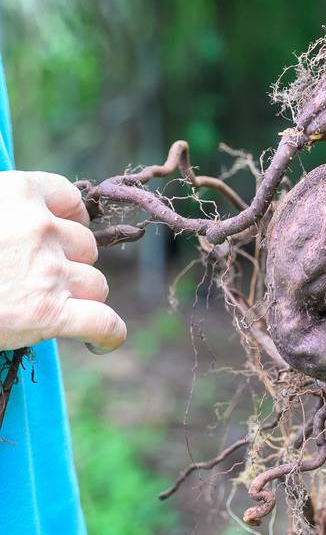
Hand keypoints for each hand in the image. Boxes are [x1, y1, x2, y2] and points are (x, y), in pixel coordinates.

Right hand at [0, 171, 125, 352]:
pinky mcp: (48, 313)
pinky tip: (102, 342)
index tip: (58, 236)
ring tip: (50, 310)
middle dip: (68, 264)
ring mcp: (48, 270)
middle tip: (35, 282)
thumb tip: (22, 236)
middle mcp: (40, 227)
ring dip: (80, 298)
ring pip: (95, 284)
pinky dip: (107, 335)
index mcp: (18, 191)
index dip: (67, 221)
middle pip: (84, 247)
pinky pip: (102, 322)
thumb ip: (5, 216)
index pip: (68, 199)